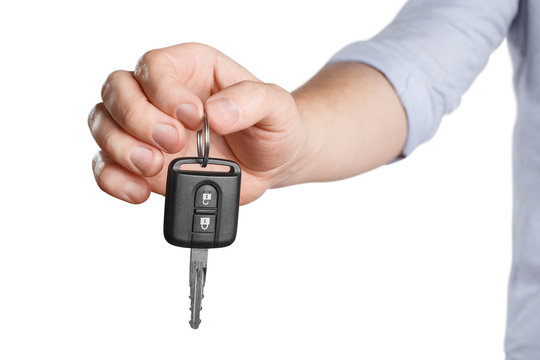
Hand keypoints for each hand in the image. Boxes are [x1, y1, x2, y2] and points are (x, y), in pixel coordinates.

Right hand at [89, 43, 302, 204]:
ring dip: (121, 148)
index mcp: (191, 68)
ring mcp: (145, 130)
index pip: (154, 65)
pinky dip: (114, 180)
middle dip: (138, 119)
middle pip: (117, 90)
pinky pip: (106, 166)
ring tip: (155, 166)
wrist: (270, 164)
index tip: (193, 118)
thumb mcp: (276, 106)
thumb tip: (215, 112)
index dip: (164, 91)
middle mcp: (160, 95)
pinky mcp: (142, 164)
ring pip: (103, 124)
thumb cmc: (271, 127)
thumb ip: (251, 101)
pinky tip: (140, 191)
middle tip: (173, 143)